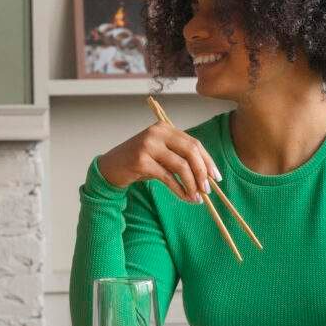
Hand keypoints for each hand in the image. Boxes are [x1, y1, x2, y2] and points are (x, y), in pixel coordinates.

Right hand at [97, 123, 220, 201]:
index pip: (194, 143)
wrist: (110, 168)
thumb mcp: (161, 155)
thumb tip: (207, 176)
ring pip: (180, 165)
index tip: (215, 177)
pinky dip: (179, 189)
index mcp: (164, 128)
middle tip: (207, 190)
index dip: (207, 161)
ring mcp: (148, 146)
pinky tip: (184, 197)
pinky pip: (167, 177)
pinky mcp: (141, 161)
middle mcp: (156, 133)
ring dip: (192, 184)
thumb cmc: (138, 163)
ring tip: (197, 197)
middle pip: (190, 151)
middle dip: (202, 172)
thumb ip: (180, 158)